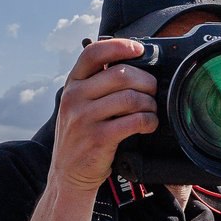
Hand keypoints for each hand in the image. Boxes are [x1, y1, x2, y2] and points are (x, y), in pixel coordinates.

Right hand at [52, 37, 158, 191]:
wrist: (68, 174)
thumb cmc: (81, 136)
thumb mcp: (79, 105)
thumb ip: (97, 85)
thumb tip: (131, 64)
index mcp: (72, 84)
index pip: (93, 53)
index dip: (119, 46)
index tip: (139, 49)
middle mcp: (74, 97)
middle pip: (120, 74)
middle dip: (145, 81)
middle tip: (152, 90)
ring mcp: (84, 118)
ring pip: (130, 98)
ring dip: (149, 103)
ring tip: (151, 110)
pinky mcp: (97, 138)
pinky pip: (133, 121)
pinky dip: (148, 121)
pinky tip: (149, 124)